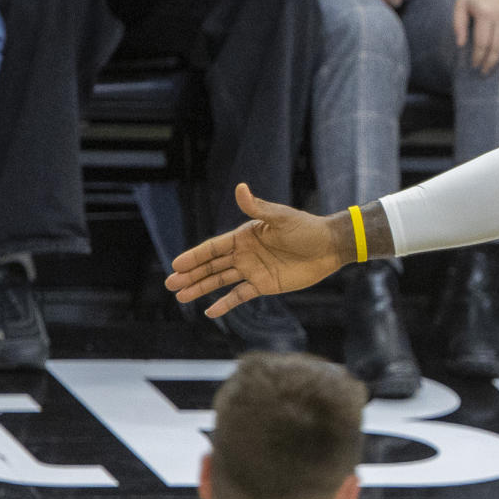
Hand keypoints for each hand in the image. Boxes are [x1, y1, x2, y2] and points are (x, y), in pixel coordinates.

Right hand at [167, 183, 348, 316]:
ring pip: (221, 281)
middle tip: (170, 285)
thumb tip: (240, 188)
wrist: (329, 247)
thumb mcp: (281, 218)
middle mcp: (244, 253)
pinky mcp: (264, 285)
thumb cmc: (306, 229)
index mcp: (244, 236)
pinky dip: (225, 303)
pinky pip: (240, 295)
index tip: (176, 265)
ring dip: (201, 288)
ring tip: (181, 298)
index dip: (194, 256)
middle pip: (211, 266)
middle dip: (190, 275)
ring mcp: (253, 270)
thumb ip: (257, 208)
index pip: (213, 248)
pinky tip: (210, 311)